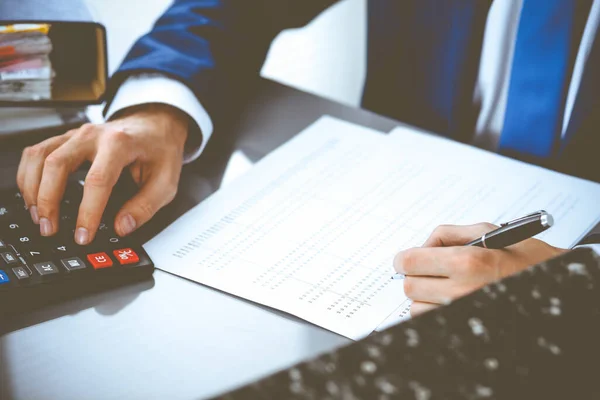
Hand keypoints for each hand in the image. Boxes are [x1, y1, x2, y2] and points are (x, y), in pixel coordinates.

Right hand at [16, 103, 188, 243]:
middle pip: (57, 164)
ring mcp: (76, 134)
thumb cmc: (160, 150)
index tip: (83, 235)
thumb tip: (122, 227)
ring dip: (33, 188)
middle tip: (49, 228)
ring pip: (40, 156)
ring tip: (38, 216)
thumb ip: (145, 206)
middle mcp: (93, 135)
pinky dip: (29, 175)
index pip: (98, 180)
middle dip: (48, 200)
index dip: (87, 211)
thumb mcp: (166, 181)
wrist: (155, 125)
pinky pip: (37, 153)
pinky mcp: (66, 139)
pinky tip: (33, 196)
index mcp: (121, 143)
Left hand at [394, 223, 566, 316]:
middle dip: (415, 276)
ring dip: (424, 296)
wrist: (551, 282)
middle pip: (410, 287)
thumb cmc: (523, 257)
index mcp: (467, 262)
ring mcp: (463, 312)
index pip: (410, 263)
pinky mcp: (465, 325)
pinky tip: (447, 300)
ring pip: (417, 308)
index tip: (406, 260)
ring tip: (444, 286)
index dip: (403, 260)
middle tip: (429, 270)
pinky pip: (431, 321)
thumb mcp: (487, 231)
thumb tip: (421, 246)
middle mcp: (462, 290)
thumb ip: (447, 234)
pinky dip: (433, 311)